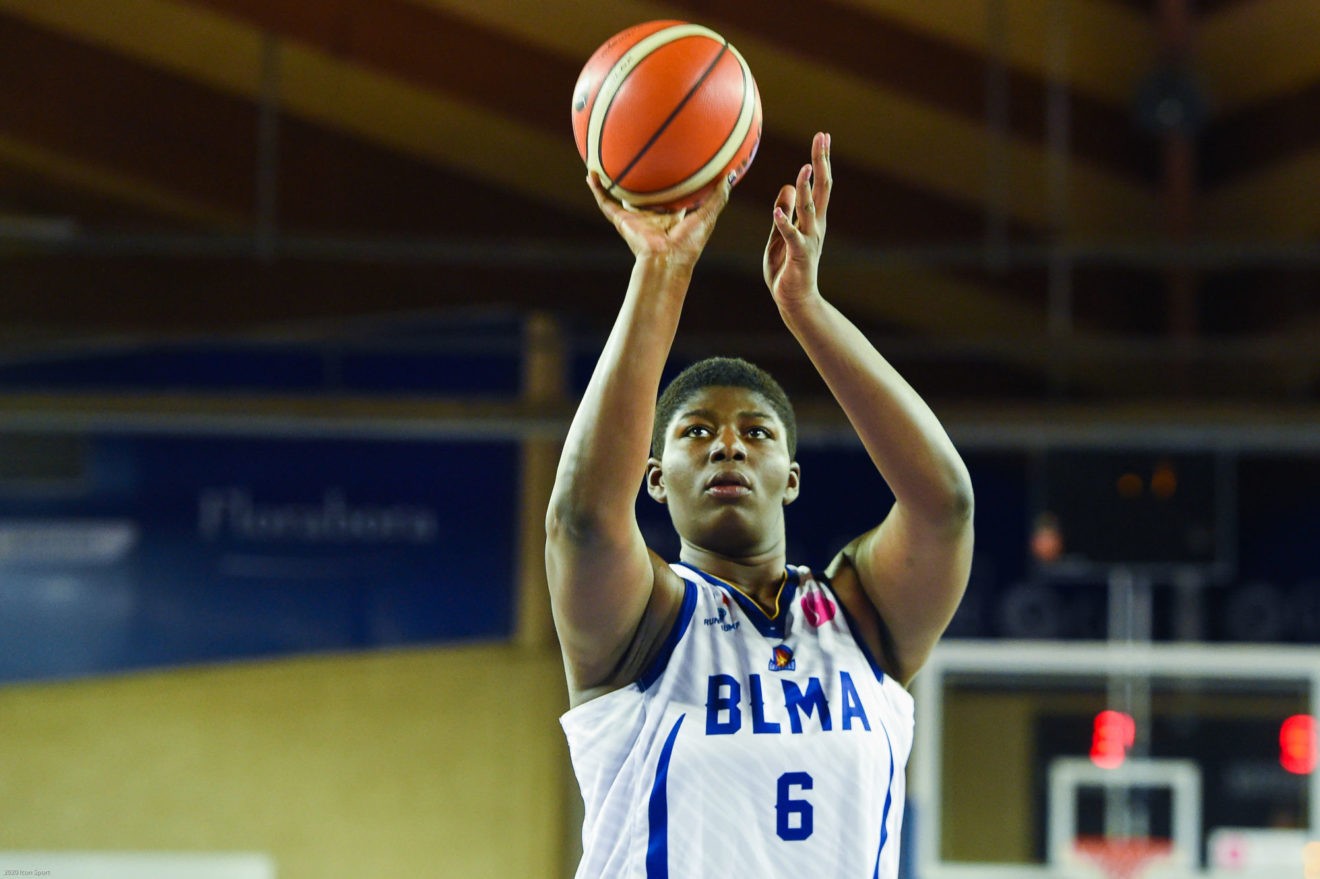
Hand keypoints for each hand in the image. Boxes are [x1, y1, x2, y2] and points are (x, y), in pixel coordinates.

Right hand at [587, 173, 730, 267]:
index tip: (666, 160)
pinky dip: (597, 189)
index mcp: (669, 213)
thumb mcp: (708, 214)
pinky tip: (590, 174)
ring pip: (619, 196)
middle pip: (641, 193)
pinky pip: (606, 202)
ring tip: (602, 162)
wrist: (667, 258)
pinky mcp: (621, 220)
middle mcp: (650, 214)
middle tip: (633, 156)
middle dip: (637, 179)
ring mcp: (634, 217)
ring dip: (611, 181)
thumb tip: (730, 174)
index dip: (666, 179)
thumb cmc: (689, 242)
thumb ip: (719, 195)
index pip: (667, 193)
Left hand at [763, 132, 830, 305]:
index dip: (821, 160)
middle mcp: (815, 226)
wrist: (794, 300)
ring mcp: (808, 240)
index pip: (819, 184)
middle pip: (821, 188)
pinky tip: (776, 211)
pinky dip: (784, 222)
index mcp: (811, 219)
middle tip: (823, 137)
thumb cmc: (786, 267)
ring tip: (804, 168)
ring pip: (809, 209)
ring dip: (807, 189)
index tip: (823, 136)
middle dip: (822, 162)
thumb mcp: (780, 234)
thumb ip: (785, 211)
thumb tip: (787, 187)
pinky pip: (790, 236)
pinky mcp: (798, 254)